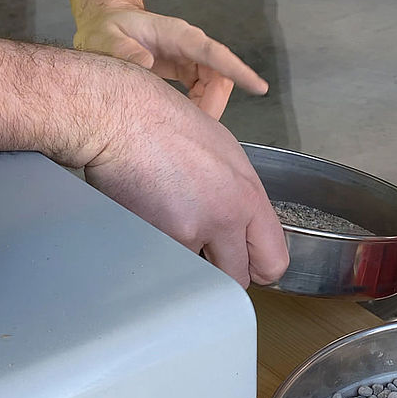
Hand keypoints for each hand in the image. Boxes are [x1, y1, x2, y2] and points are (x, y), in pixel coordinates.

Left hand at [74, 8, 267, 118]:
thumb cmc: (107, 28)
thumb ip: (122, 49)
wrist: (107, 24)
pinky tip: (181, 115)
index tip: (258, 87)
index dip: (238, 70)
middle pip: (221, 76)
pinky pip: (204, 91)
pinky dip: (198, 107)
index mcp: (177, 35)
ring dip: (206, 107)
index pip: (214, 53)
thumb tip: (145, 63)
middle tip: (196, 126)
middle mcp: (190, 45)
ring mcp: (191, 58)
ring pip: (215, 87)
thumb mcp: (105, 36)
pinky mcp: (187, 70)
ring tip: (183, 122)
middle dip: (214, 103)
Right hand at [84, 75, 289, 287]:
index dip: (259, 268)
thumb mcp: (226, 155)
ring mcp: (189, 231)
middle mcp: (225, 217)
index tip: (247, 263)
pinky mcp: (154, 238)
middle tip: (206, 253)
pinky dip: (158, 250)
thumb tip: (243, 227)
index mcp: (248, 196)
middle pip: (237, 280)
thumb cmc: (168, 124)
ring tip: (171, 224)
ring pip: (198, 274)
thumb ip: (241, 197)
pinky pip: (165, 262)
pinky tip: (149, 220)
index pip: (273, 260)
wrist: (123, 118)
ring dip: (188, 261)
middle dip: (223, 272)